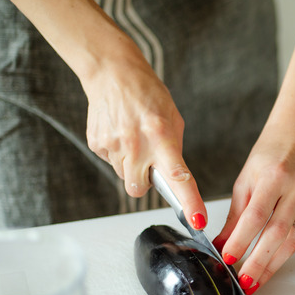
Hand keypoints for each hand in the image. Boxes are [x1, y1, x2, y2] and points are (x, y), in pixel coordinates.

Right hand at [83, 52, 207, 229]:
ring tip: (135, 139)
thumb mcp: (173, 118)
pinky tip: (121, 134)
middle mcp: (136, 144)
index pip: (179, 177)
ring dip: (133, 166)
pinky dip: (119, 154)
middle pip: (140, 188)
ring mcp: (113, 146)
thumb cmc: (147, 94)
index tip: (198, 219)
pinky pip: (112, 163)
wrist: (112, 74)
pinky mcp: (97, 145)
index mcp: (161, 136)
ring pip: (125, 177)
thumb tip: (174, 177)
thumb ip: (174, 149)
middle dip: (146, 181)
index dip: (190, 202)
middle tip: (149, 160)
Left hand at [213, 121, 294, 294]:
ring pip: (291, 240)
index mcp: (275, 176)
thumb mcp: (246, 178)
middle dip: (258, 261)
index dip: (242, 239)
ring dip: (272, 264)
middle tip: (244, 281)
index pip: (256, 215)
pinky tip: (271, 263)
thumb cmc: (271, 152)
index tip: (228, 257)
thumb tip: (222, 241)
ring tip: (256, 281)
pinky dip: (283, 252)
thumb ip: (236, 212)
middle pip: (276, 233)